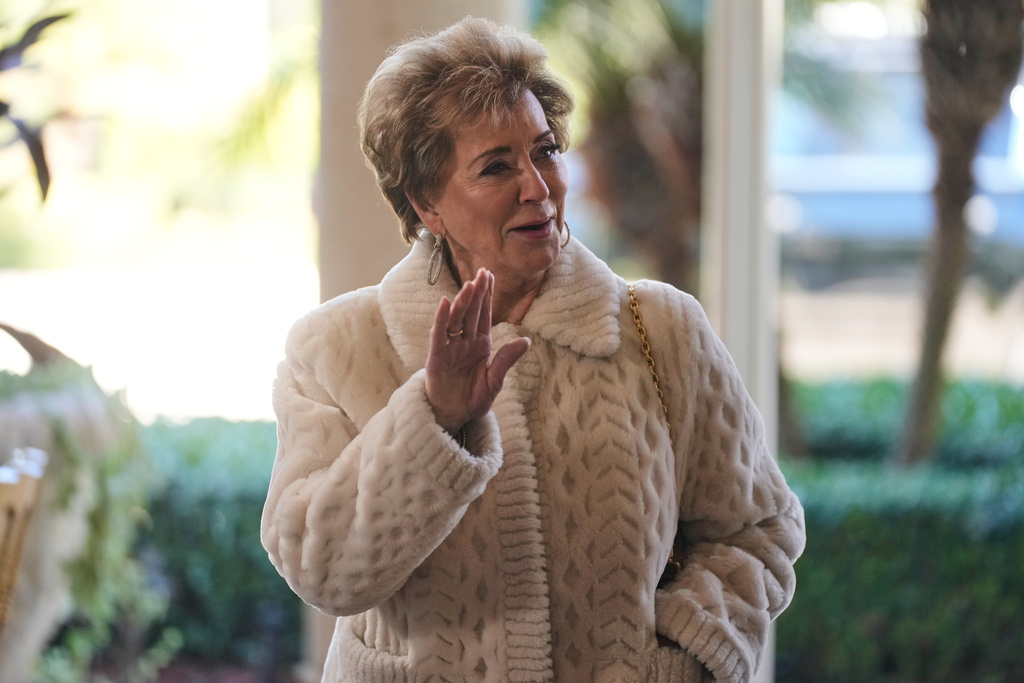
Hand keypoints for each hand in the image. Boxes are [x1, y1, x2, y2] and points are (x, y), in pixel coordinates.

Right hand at [425, 268, 530, 435]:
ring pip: (457, 320)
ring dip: (462, 302)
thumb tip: (526, 340)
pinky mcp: (437, 358)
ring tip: (469, 284)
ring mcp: (450, 348)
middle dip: (477, 293)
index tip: (490, 275)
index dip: (487, 295)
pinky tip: (446, 304)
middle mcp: (465, 342)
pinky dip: (441, 319)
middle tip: (482, 272)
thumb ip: (506, 360)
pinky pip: (439, 335)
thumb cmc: (473, 399)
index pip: (484, 315)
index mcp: (480, 344)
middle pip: (471, 313)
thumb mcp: (494, 381)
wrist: (454, 416)